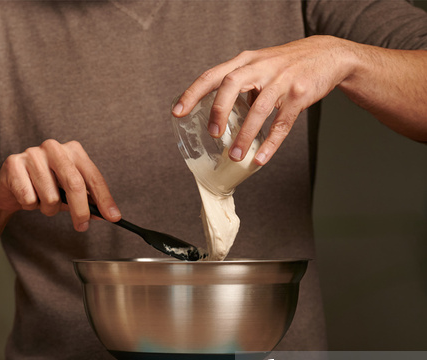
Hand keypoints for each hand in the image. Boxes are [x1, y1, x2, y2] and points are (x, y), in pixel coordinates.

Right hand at [0, 139, 120, 230]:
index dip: (104, 199)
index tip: (113, 217)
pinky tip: (25, 196)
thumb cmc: (42, 187)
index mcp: (72, 151)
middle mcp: (53, 147)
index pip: (93, 177)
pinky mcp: (13, 164)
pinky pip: (29, 199)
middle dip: (81, 210)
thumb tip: (107, 215)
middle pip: (74, 184)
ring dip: (47, 209)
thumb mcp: (68, 193)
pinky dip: (29, 206)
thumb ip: (87, 201)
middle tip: (82, 226)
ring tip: (41, 202)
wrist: (8, 185)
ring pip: (50, 197)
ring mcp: (32, 154)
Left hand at [172, 36, 352, 164]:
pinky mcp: (299, 95)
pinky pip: (282, 123)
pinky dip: (270, 143)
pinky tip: (260, 158)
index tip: (177, 112)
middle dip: (218, 110)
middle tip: (212, 134)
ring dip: (245, 135)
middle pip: (231, 84)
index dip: (192, 93)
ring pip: (259, 109)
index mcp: (245, 61)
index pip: (212, 75)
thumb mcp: (259, 66)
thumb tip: (218, 116)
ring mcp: (281, 80)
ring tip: (235, 156)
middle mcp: (260, 67)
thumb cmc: (286, 64)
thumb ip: (238, 86)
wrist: (329, 55)